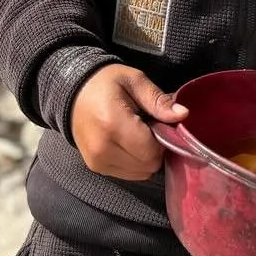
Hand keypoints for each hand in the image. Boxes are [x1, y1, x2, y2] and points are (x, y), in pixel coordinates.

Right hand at [70, 65, 187, 180]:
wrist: (73, 92)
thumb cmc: (105, 82)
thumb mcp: (135, 81)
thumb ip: (158, 100)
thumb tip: (182, 115)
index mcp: (113, 125)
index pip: (152, 150)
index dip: (163, 139)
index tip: (158, 123)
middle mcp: (102, 149)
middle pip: (148, 165)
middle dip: (156, 149)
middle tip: (148, 127)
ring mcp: (97, 162)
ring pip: (141, 173)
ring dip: (146, 157)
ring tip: (136, 134)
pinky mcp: (96, 168)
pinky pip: (129, 174)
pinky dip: (135, 162)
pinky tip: (128, 143)